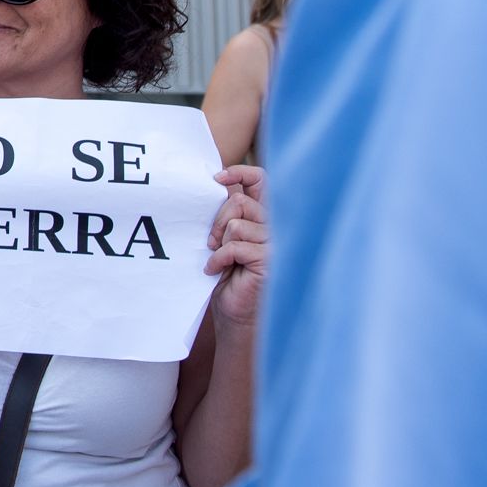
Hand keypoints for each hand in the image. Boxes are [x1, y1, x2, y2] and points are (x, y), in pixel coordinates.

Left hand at [205, 164, 266, 333]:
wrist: (234, 314)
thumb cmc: (228, 276)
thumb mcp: (224, 237)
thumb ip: (228, 212)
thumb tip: (218, 181)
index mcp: (264, 216)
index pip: (260, 180)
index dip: (240, 172)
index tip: (217, 179)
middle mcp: (274, 226)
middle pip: (240, 201)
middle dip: (218, 220)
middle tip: (211, 241)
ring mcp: (275, 243)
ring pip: (236, 224)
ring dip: (219, 243)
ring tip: (217, 258)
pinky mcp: (269, 260)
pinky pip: (235, 246)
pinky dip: (219, 259)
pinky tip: (215, 270)